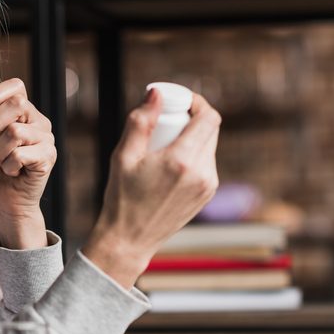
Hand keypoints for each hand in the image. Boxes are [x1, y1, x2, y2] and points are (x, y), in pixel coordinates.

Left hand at [0, 78, 55, 248]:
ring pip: (16, 131)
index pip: (15, 86)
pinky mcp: (48, 157)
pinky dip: (8, 166)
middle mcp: (39, 121)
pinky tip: (13, 172)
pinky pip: (20, 153)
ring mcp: (47, 139)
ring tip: (2, 162)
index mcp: (23, 113)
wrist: (2, 202)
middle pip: (17, 104)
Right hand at [83, 88, 220, 287]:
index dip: (198, 102)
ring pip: (209, 146)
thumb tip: (156, 94)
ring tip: (164, 146)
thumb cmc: (122, 198)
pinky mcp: (207, 196)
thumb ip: (141, 121)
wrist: (130, 239)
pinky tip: (169, 165)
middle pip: (210, 129)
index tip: (180, 102)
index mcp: (182, 161)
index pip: (208, 117)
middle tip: (167, 121)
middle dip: (192, 118)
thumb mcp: (123, 155)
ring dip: (192, 138)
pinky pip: (206, 164)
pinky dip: (192, 156)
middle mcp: (202, 173)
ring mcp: (208, 187)